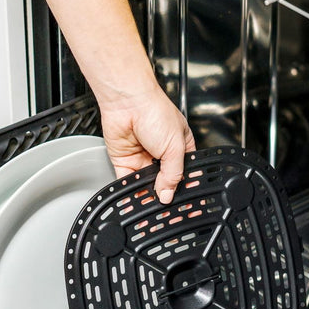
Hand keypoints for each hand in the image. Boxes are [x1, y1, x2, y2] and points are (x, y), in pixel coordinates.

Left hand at [97, 83, 195, 203]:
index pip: (184, 174)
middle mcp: (161, 154)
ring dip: (147, 195)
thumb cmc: (155, 112)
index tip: (183, 202)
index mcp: (180, 147)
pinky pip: (127, 181)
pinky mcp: (125, 162)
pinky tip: (135, 198)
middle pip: (164, 181)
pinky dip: (130, 191)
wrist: (128, 103)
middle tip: (166, 205)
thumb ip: (173, 173)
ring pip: (146, 184)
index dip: (183, 187)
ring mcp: (142, 158)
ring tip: (151, 204)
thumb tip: (169, 194)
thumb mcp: (175, 146)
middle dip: (164, 193)